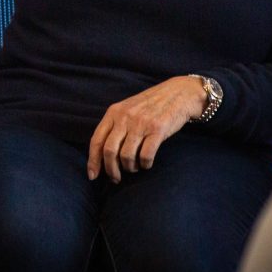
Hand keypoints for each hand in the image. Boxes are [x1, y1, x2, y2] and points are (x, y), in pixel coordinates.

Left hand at [87, 76, 205, 182]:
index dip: (93, 161)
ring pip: (127, 156)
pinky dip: (145, 164)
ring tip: (135, 168)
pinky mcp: (158, 129)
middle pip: (109, 151)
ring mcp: (141, 123)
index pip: (97, 140)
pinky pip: (145, 155)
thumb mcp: (127, 109)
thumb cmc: (151, 105)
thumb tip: (103, 155)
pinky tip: (147, 164)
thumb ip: (115, 126)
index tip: (92, 175)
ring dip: (130, 168)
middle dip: (111, 169)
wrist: (178, 93)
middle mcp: (125, 117)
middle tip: (116, 178)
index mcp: (114, 112)